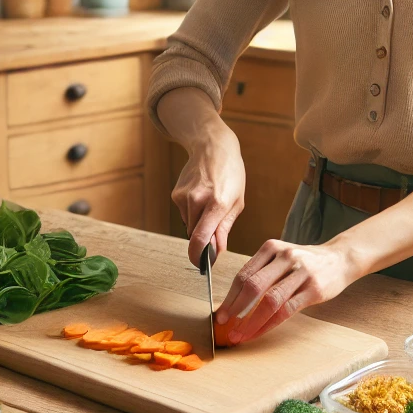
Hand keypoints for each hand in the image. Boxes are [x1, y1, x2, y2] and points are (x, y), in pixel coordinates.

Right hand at [172, 129, 245, 266]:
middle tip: (215, 222)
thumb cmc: (231, 174)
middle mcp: (197, 200)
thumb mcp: (237, 202)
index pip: (201, 238)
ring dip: (198, 222)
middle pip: (195, 234)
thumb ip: (225, 228)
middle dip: (204, 236)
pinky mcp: (175, 195)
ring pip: (189, 225)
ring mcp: (184, 197)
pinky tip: (200, 195)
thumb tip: (217, 250)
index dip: (198, 256)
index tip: (200, 265)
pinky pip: (184, 214)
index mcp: (217, 203)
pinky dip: (192, 212)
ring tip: (209, 202)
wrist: (212, 147)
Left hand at [215, 238, 356, 344]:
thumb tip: (234, 300)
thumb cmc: (305, 262)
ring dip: (251, 321)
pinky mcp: (313, 289)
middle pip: (253, 285)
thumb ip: (261, 272)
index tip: (220, 313)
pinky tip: (259, 332)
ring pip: (270, 300)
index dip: (230, 296)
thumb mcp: (281, 257)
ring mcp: (301, 273)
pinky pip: (286, 310)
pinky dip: (269, 324)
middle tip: (224, 324)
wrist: (339, 259)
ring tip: (240, 334)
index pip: (244, 274)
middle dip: (235, 308)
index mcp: (271, 248)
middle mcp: (285, 257)